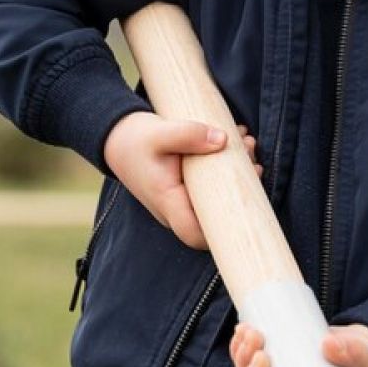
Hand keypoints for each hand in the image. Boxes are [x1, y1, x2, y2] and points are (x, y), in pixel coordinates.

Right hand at [102, 114, 258, 249]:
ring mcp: (182, 202)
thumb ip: (189, 135)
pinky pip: (213, 189)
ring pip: (218, 200)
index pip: (195, 234)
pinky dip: (228, 167)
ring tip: (246, 141)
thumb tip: (223, 140)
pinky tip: (237, 142)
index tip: (247, 199)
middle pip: (216, 216)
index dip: (224, 231)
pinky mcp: (187, 191)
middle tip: (250, 151)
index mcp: (167, 201)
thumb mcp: (159, 132)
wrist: (117, 139)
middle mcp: (175, 209)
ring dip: (239, 172)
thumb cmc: (135, 139)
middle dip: (242, 187)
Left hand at [230, 322, 367, 366]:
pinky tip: (241, 332)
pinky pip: (246, 365)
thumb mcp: (363, 359)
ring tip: (251, 333)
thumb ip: (350, 353)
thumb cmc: (362, 365)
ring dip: (243, 360)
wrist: (354, 348)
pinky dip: (240, 349)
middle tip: (260, 353)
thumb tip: (329, 346)